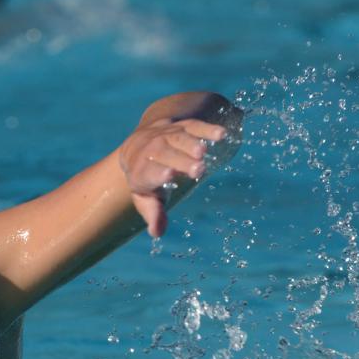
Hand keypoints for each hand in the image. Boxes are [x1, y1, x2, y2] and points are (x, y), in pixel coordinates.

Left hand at [118, 116, 230, 237]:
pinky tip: (221, 134)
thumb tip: (157, 233)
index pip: (149, 172)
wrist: (137, 145)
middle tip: (198, 170)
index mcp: (142, 171)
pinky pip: (194, 125)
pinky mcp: (182, 126)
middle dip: (182, 161)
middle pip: (166, 154)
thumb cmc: (146, 178)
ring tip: (203, 152)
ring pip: (179, 138)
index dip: (158, 173)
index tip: (168, 175)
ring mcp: (167, 136)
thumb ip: (153, 213)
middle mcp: (152, 150)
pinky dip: (207, 129)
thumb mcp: (146, 197)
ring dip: (191, 144)